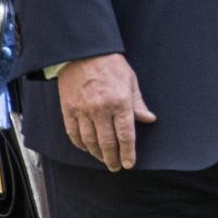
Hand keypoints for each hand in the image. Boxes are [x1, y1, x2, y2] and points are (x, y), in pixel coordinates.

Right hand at [57, 54, 155, 171]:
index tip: (128, 164)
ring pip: (90, 141)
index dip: (128, 153)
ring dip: (97, 154)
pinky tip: (86, 148)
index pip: (125, 135)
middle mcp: (101, 109)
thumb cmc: (110, 64)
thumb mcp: (130, 80)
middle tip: (115, 167)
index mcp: (120, 102)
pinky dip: (80, 144)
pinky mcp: (68, 108)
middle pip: (107, 142)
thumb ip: (138, 103)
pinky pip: (73, 133)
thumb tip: (149, 119)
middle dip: (113, 158)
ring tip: (103, 159)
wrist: (83, 50)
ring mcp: (83, 109)